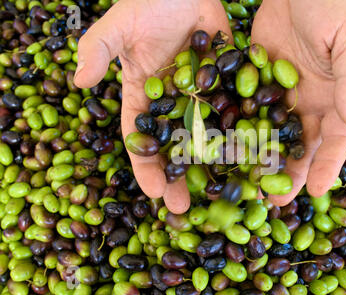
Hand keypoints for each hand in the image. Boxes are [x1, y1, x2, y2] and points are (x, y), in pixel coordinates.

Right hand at [74, 0, 230, 213]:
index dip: (145, 164)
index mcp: (144, 97)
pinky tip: (251, 157)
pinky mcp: (228, 84)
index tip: (153, 190)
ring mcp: (202, 97)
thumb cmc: (148, 3)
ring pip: (206, 136)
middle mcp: (173, 104)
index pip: (140, 137)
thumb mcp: (117, 25)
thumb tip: (78, 81)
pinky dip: (243, 133)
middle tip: (181, 207)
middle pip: (173, 146)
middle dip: (177, 176)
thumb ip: (97, 50)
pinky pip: (236, 111)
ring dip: (212, 164)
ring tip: (219, 193)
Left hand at [251, 0, 345, 205]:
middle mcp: (307, 103)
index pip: (335, 139)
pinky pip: (246, 111)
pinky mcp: (254, 82)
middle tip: (276, 201)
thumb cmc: (333, 6)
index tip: (317, 191)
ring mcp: (279, 95)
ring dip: (261, 160)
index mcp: (335, 98)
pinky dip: (238, 131)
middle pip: (299, 145)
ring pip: (270, 135)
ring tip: (249, 185)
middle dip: (289, 173)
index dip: (328, 166)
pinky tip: (228, 151)